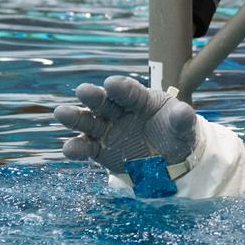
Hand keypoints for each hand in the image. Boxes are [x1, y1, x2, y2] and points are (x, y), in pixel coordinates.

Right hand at [54, 76, 196, 175]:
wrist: (170, 160)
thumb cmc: (175, 134)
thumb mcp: (183, 126)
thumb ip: (182, 119)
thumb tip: (184, 113)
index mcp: (139, 99)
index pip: (129, 91)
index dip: (121, 88)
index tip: (111, 84)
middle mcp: (119, 111)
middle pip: (104, 102)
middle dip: (93, 96)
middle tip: (82, 91)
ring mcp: (108, 130)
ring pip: (89, 121)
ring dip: (75, 117)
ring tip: (60, 113)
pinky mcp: (100, 150)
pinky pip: (87, 148)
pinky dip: (77, 148)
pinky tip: (68, 149)